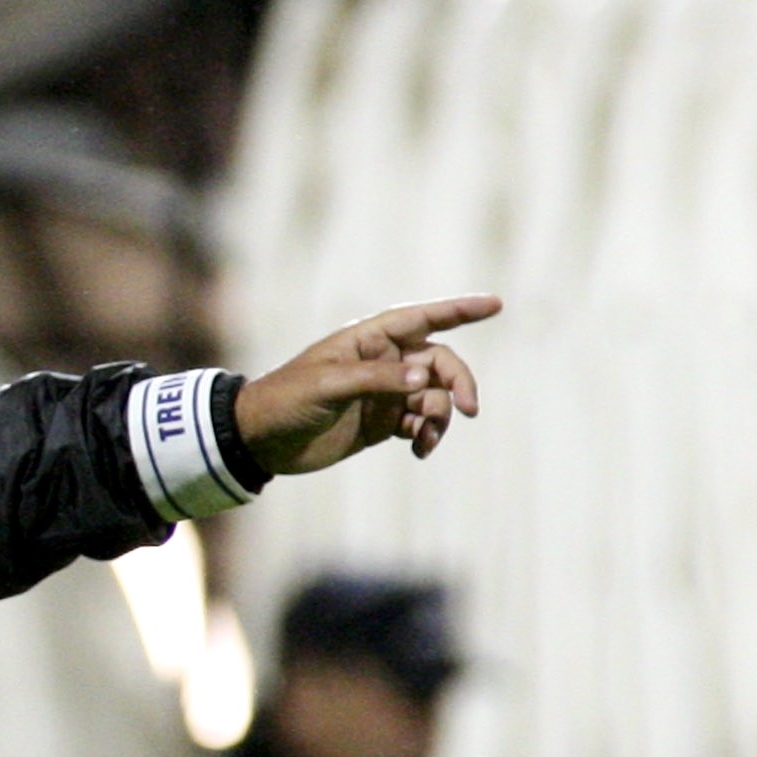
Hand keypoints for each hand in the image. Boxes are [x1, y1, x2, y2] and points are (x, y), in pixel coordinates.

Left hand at [235, 297, 501, 475]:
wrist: (260, 441)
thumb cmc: (286, 400)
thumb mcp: (328, 386)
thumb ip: (376, 379)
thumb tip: (423, 378)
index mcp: (368, 339)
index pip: (422, 318)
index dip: (460, 309)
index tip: (496, 305)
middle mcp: (383, 362)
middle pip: (439, 363)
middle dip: (458, 383)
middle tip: (468, 410)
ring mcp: (384, 393)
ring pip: (434, 397)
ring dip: (440, 417)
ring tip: (424, 440)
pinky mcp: (382, 423)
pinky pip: (420, 425)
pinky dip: (427, 437)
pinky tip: (418, 451)